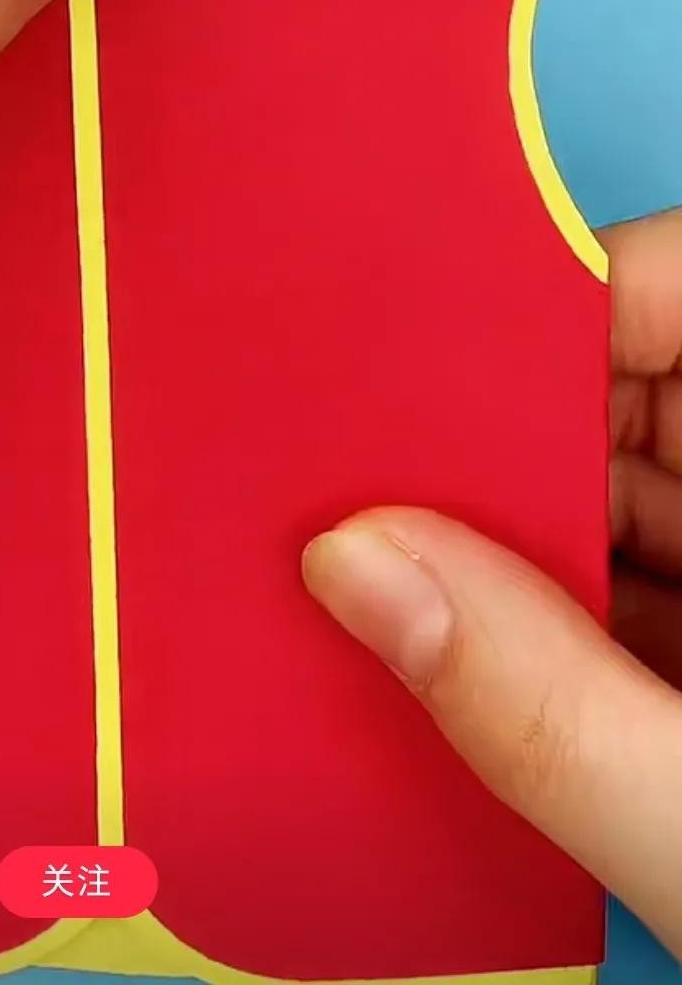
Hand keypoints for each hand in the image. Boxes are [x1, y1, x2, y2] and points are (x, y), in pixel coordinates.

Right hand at [303, 209, 681, 959]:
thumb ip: (547, 706)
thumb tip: (365, 570)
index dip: (562, 296)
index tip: (423, 337)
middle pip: (638, 389)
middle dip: (501, 430)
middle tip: (367, 469)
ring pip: (620, 487)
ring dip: (506, 528)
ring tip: (387, 551)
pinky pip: (627, 579)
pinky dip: (540, 605)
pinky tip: (457, 637)